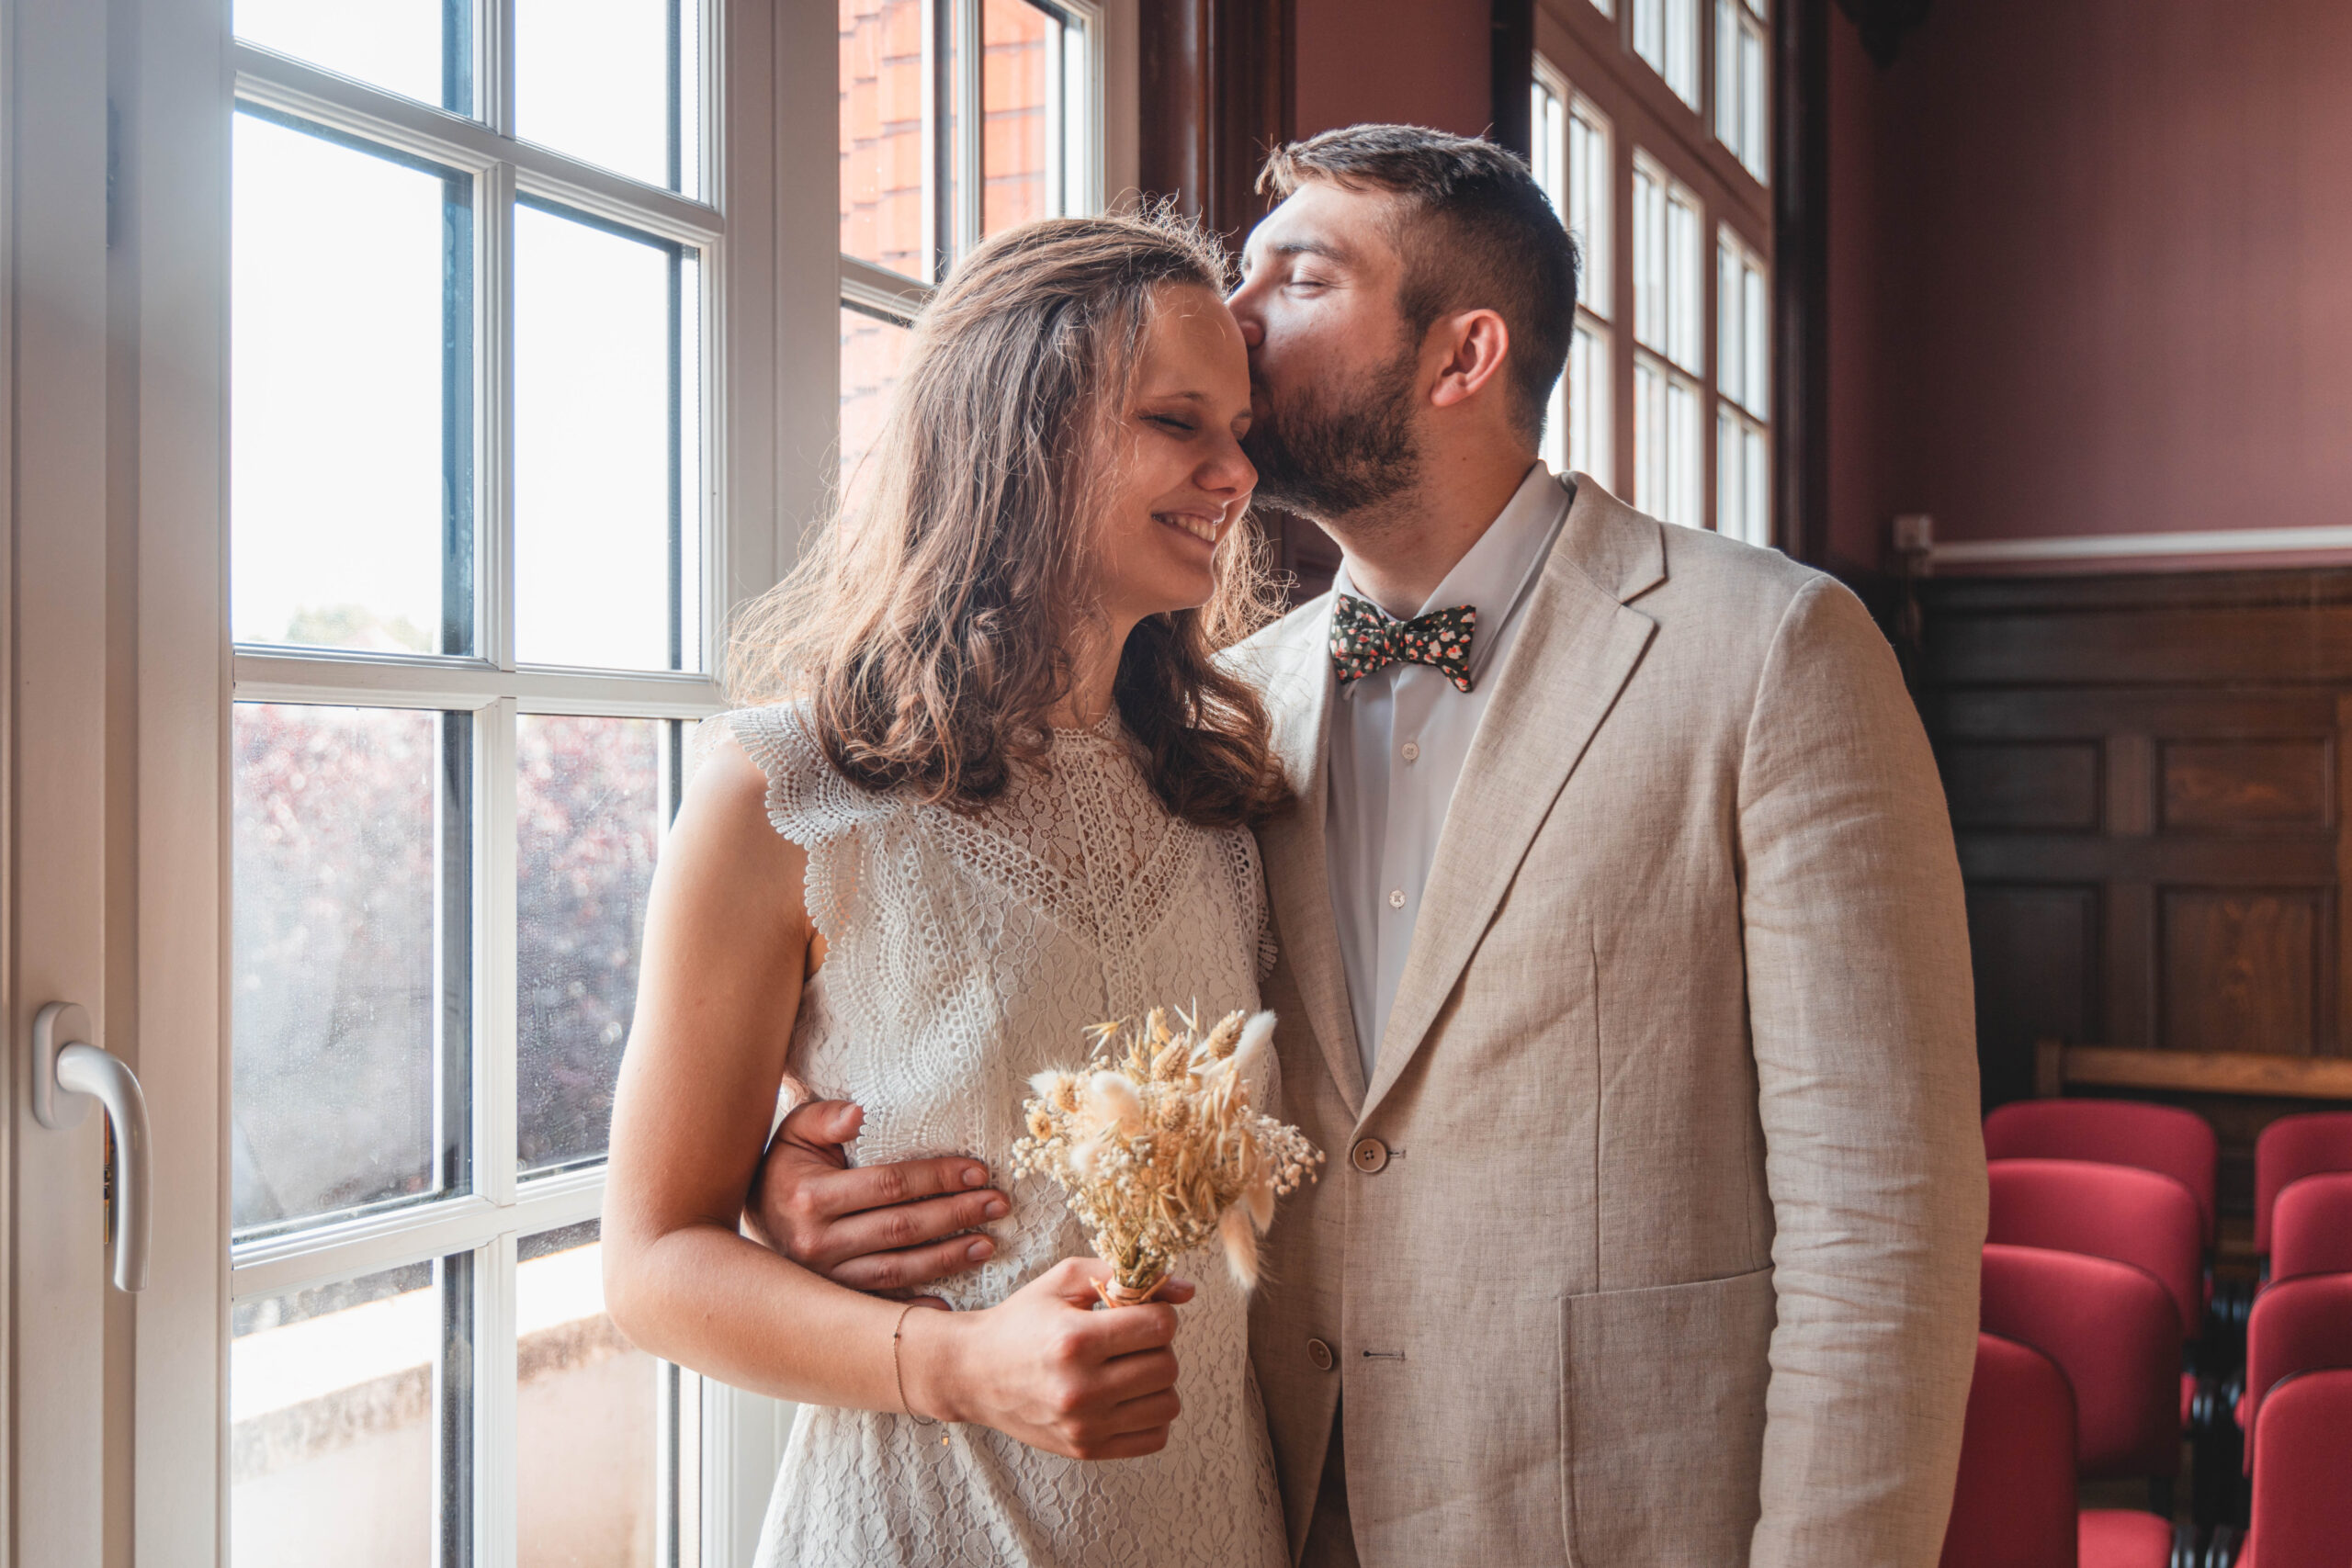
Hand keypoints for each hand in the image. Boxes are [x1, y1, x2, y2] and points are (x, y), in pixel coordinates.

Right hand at [746, 1099, 1012, 1297]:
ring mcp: (826, 1278)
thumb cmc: (782, 1173)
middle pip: (902, 1228)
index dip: (936, 1178)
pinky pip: (881, 1305)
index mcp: (812, 1197)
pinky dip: (916, 1308)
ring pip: (899, 1269)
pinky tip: (950, 1304)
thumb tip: (859, 1114)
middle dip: (956, 1214)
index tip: (978, 1171)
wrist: (737, 1236)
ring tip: (988, 1244)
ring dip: (948, 1257)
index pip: (889, 1185)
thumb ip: (823, 1117)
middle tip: (997, 1204)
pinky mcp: (834, 1300)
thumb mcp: (793, 1135)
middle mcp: (817, 1243)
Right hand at [903, 1258, 1197, 1460]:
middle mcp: (1081, 1389)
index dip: (1158, 1312)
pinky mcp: (1086, 1450)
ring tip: (1129, 1366)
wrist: (974, 1372)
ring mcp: (1084, 1426)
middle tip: (1131, 1338)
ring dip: (1157, 1380)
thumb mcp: (1064, 1280)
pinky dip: (1150, 1414)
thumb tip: (1187, 1290)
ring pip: (1168, 1403)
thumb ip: (1123, 1274)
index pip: (1160, 1326)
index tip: (1139, 1311)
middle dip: (1158, 1345)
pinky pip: (1155, 1437)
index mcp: (1075, 1340)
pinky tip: (1127, 1395)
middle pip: (1167, 1365)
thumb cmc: (1022, 1320)